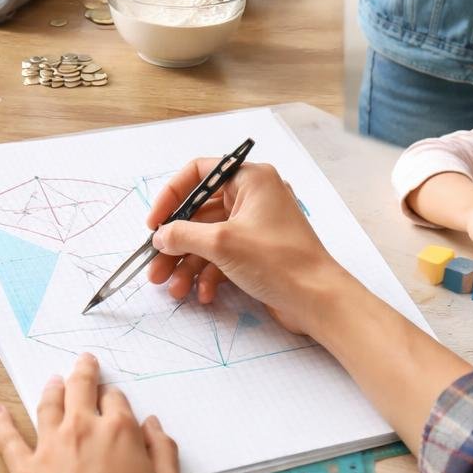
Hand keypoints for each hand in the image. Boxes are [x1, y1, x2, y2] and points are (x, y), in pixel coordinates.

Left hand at [0, 353, 180, 472]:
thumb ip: (163, 449)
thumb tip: (152, 424)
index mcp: (120, 430)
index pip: (116, 399)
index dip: (115, 397)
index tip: (114, 399)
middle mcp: (83, 429)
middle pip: (80, 388)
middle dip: (83, 371)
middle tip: (84, 362)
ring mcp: (51, 447)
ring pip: (48, 405)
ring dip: (51, 389)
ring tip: (52, 381)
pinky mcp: (26, 470)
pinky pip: (8, 439)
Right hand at [143, 159, 344, 335]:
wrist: (318, 300)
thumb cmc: (278, 261)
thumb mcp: (221, 244)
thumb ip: (184, 235)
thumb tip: (160, 235)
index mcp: (251, 179)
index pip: (200, 172)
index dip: (172, 196)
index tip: (154, 223)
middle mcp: (254, 196)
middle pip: (201, 212)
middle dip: (176, 243)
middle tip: (155, 267)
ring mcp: (256, 225)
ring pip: (210, 238)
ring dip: (188, 264)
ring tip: (175, 290)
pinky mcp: (258, 252)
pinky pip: (224, 256)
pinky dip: (210, 274)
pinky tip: (204, 295)